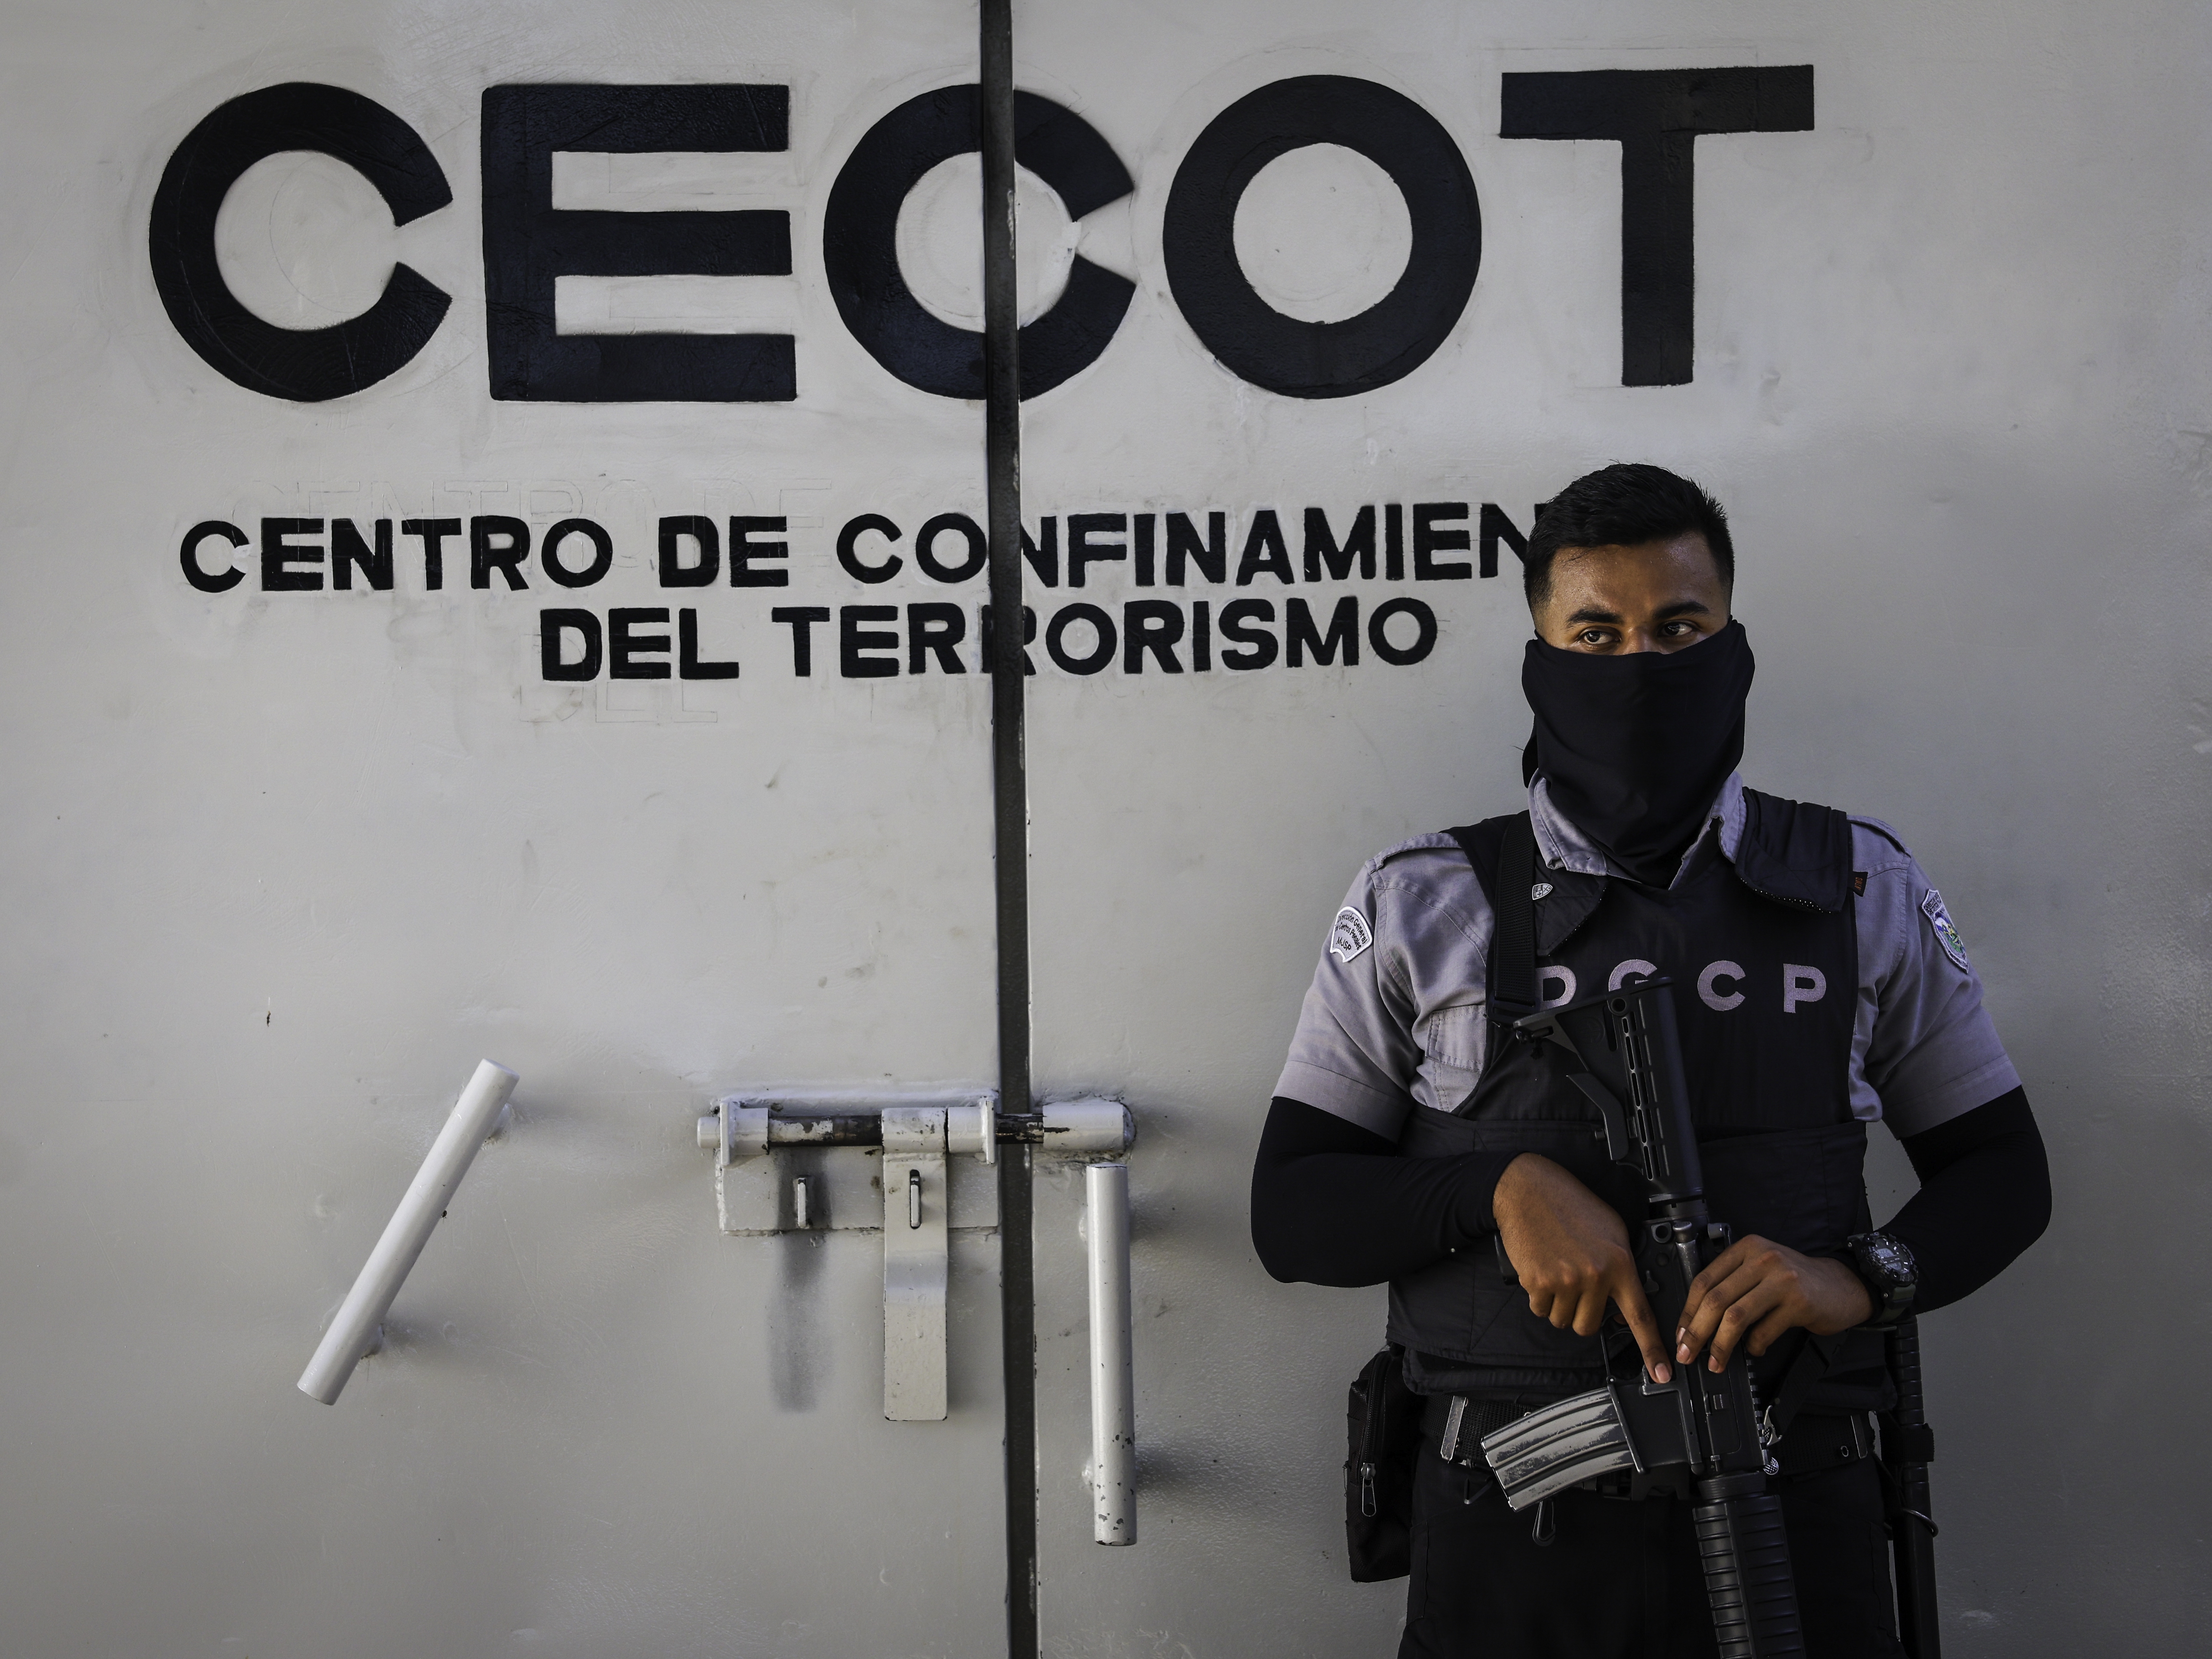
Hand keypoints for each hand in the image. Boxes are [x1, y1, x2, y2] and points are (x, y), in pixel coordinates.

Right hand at [1494, 1153, 1671, 1382]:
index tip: (1661, 1373)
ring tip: (1557, 1271)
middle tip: (1575, 1286)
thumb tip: (1624, 1304)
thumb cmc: (1570, 1205)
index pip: (1641, 1315)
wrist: (1528, 1189)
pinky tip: (1541, 1269)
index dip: (1652, 1349)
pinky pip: (1540, 1309)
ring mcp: (1565, 1281)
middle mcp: (1595, 1275)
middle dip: (1581, 1313)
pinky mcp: (1538, 1282)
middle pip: (1589, 1326)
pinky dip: (1539, 1296)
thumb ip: (1622, 1267)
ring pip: (1563, 1320)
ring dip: (1559, 1305)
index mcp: (1619, 1262)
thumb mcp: (1611, 1231)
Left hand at [1675, 1238, 1873, 1372]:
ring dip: (1720, 1345)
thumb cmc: (1797, 1281)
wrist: (1843, 1285)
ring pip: (1735, 1316)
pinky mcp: (1799, 1302)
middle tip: (1688, 1353)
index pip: (1704, 1280)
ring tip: (1715, 1362)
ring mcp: (1781, 1279)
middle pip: (1715, 1299)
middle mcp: (1762, 1259)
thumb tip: (1697, 1322)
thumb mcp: (1762, 1271)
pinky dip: (1754, 1346)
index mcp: (1747, 1249)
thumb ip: (1733, 1286)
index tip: (1681, 1335)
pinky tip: (1754, 1350)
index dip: (1688, 1311)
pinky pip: (1764, 1330)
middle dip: (1697, 1332)